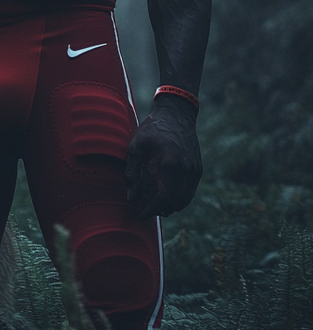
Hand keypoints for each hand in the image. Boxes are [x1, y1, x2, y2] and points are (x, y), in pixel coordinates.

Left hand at [125, 95, 201, 218]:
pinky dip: (179, 198)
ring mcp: (194, 170)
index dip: (151, 210)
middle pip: (174, 203)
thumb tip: (131, 197)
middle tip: (145, 210)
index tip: (140, 215)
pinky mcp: (198, 169)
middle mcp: (186, 170)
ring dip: (170, 206)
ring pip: (184, 200)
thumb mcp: (136, 146)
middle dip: (159, 210)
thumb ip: (132, 173)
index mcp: (169, 164)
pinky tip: (166, 195)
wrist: (176, 114)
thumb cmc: (153, 129)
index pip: (163, 198)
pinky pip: (190, 191)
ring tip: (155, 205)